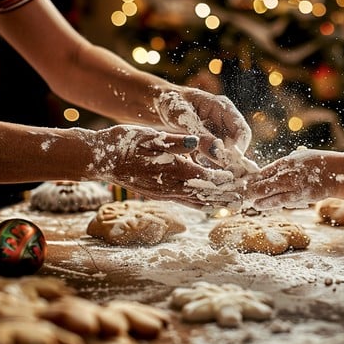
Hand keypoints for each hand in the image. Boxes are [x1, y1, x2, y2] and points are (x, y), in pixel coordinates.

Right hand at [90, 125, 241, 208]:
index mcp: (171, 169)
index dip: (223, 181)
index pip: (204, 178)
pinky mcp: (158, 194)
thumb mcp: (149, 136)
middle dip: (224, 197)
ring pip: (194, 201)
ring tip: (232, 207)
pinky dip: (198, 204)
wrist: (100, 160)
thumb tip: (196, 141)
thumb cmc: (124, 144)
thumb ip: (174, 141)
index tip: (240, 183)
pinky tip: (206, 206)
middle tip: (244, 201)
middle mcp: (170, 185)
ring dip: (214, 203)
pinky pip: (183, 202)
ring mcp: (163, 192)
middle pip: (203, 194)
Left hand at [155, 87, 251, 163]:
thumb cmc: (170, 102)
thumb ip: (201, 136)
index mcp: (223, 108)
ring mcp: (217, 131)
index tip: (231, 162)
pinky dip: (207, 164)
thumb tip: (219, 154)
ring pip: (226, 153)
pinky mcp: (208, 142)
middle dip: (231, 160)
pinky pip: (213, 157)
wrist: (158, 103)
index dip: (240, 147)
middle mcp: (224, 120)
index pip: (242, 130)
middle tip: (221, 174)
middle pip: (237, 144)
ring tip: (206, 171)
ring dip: (219, 164)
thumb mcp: (184, 118)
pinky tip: (197, 168)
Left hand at [246, 149, 334, 209]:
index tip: (240, 183)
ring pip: (270, 195)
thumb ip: (283, 165)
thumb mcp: (299, 157)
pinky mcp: (302, 197)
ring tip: (247, 201)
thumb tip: (266, 173)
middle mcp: (289, 173)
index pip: (263, 172)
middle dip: (248, 191)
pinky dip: (270, 204)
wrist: (340, 172)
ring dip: (257, 199)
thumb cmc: (318, 163)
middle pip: (263, 184)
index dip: (250, 179)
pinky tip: (260, 205)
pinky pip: (282, 202)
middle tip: (238, 195)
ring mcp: (295, 186)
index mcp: (286, 162)